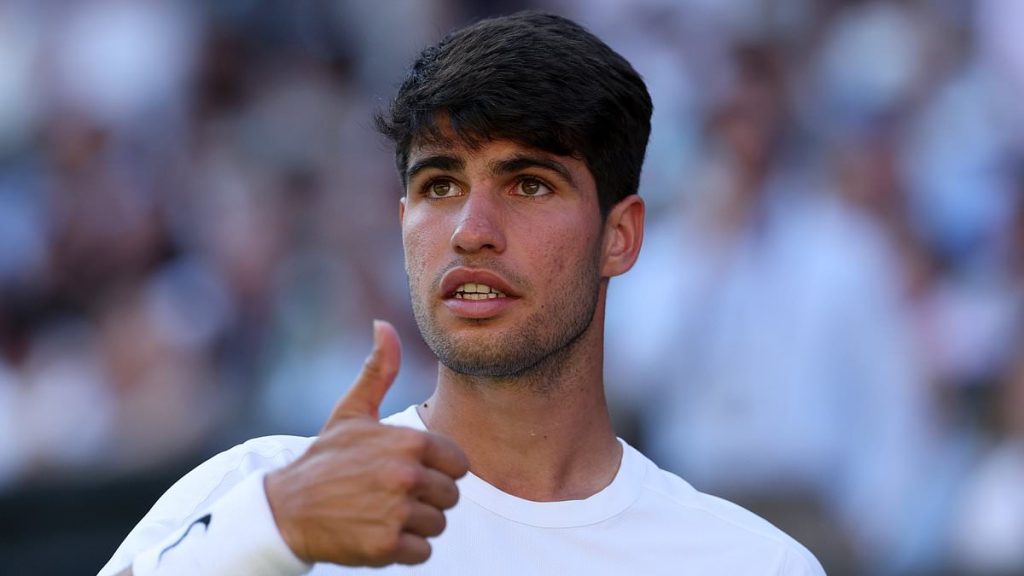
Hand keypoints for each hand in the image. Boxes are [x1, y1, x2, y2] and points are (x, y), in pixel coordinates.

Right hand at [264, 320, 468, 566]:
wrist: (285, 509)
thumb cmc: (325, 459)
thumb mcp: (352, 412)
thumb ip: (378, 371)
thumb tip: (383, 325)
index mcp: (409, 441)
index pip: (459, 464)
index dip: (437, 470)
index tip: (407, 472)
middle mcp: (406, 474)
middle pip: (451, 496)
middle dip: (426, 499)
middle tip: (390, 495)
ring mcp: (397, 511)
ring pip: (438, 525)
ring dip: (415, 525)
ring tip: (381, 512)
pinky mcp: (386, 545)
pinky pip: (422, 552)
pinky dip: (403, 549)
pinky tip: (377, 533)